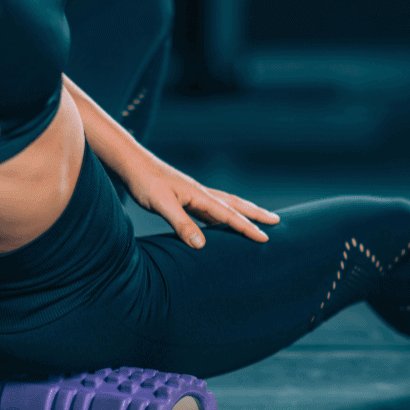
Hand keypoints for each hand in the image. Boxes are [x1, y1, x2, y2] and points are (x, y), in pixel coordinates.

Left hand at [125, 155, 279, 248]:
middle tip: (277, 221)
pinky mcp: (186, 197)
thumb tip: (202, 244)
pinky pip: (212, 208)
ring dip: (243, 212)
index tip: (266, 237)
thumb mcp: (162, 205)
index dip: (248, 227)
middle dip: (256, 214)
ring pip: (226, 205)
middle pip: (236, 205)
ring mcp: (194, 195)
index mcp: (200, 196)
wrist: (132, 164)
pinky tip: (221, 223)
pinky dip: (223, 215)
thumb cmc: (146, 183)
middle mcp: (202, 194)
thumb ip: (182, 224)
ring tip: (258, 220)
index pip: (229, 215)